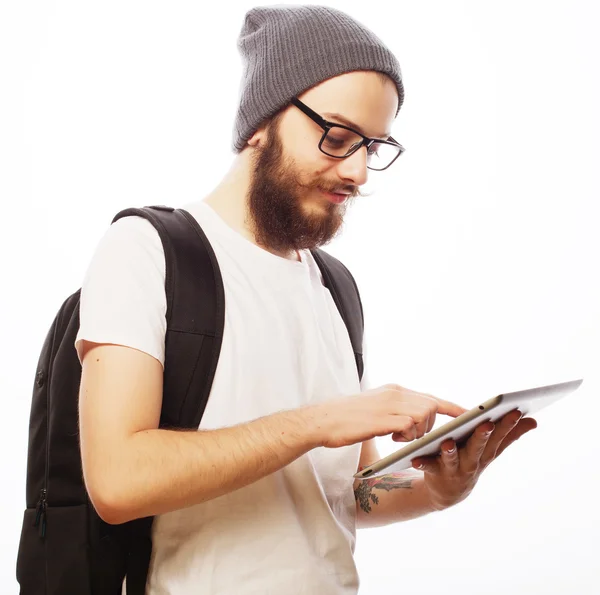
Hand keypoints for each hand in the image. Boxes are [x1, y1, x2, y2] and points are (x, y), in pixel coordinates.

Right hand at [312, 383, 466, 448]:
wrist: (322, 420)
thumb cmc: (347, 419)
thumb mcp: (376, 409)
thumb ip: (396, 411)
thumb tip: (414, 422)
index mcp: (394, 390)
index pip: (430, 397)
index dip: (451, 407)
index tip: (469, 415)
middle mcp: (395, 393)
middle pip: (431, 405)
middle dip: (431, 425)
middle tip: (413, 437)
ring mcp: (389, 404)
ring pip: (424, 414)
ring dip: (419, 431)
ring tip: (399, 438)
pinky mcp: (383, 418)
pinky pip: (410, 425)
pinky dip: (408, 435)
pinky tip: (393, 438)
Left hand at [412, 409, 537, 510]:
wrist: (448, 492)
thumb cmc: (471, 461)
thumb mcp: (491, 450)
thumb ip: (510, 436)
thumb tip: (533, 420)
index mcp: (486, 452)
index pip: (499, 436)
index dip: (508, 425)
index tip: (516, 411)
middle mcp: (472, 462)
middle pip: (478, 447)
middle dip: (482, 436)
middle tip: (486, 423)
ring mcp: (454, 469)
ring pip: (453, 459)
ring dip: (451, 451)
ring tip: (447, 442)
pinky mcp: (435, 473)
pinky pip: (428, 467)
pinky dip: (422, 463)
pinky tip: (415, 458)